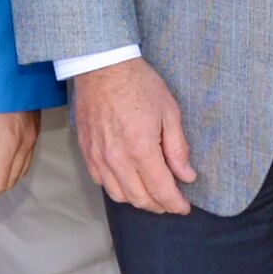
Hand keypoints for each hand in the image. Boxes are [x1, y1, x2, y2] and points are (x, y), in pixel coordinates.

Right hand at [71, 56, 198, 214]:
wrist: (102, 66)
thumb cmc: (139, 84)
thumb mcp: (169, 111)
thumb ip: (177, 148)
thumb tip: (186, 175)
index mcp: (141, 149)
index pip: (161, 190)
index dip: (175, 204)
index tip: (184, 207)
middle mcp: (117, 158)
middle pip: (140, 198)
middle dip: (159, 206)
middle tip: (171, 202)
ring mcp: (98, 157)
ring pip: (119, 195)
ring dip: (138, 200)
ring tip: (151, 194)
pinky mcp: (86, 151)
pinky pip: (101, 182)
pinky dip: (117, 188)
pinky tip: (128, 182)